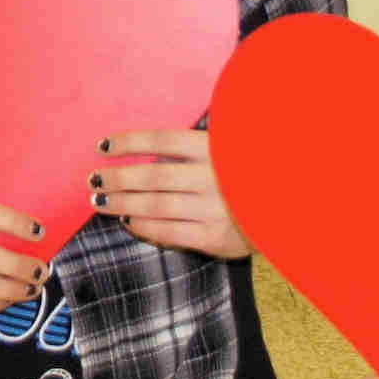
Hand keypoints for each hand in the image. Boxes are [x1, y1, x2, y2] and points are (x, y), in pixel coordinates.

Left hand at [93, 127, 247, 258]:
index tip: (102, 147)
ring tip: (100, 201)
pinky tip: (127, 220)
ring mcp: (215, 209)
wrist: (286, 208)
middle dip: (117, 178)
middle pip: (153, 176)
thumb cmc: (242, 173)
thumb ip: (188, 148)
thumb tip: (136, 150)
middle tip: (93, 179)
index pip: (161, 140)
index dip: (128, 143)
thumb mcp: (224, 149)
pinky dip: (143, 226)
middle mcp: (213, 177)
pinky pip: (169, 232)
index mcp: (214, 148)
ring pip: (156, 206)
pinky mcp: (216, 237)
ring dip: (123, 203)